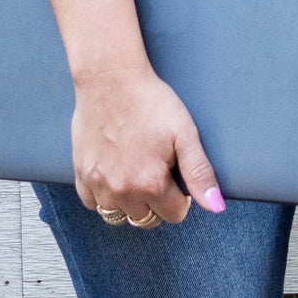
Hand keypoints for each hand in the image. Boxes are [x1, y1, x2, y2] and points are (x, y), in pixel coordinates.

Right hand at [72, 65, 225, 224]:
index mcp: (151, 184)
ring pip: (119, 215)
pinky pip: (93, 203)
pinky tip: (113, 173)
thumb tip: (216, 207)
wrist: (110, 79)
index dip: (180, 197)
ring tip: (135, 172)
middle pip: (147, 218)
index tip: (175, 174)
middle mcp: (122, 191)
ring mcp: (98, 184)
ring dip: (130, 202)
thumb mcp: (184, 133)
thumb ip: (200, 174)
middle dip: (156, 201)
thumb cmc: (150, 101)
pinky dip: (103, 196)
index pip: (174, 214)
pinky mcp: (81, 174)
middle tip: (155, 169)